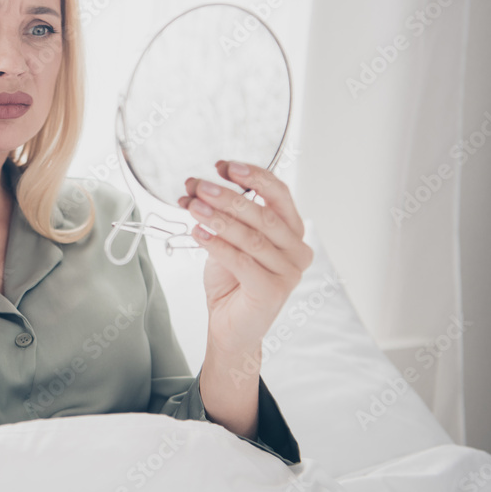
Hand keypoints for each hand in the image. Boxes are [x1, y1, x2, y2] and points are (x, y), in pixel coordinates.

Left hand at [177, 160, 313, 357]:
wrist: (230, 325)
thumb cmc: (232, 279)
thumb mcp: (229, 239)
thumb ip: (223, 215)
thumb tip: (196, 187)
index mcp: (292, 231)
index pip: (280, 194)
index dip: (253, 177)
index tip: (224, 166)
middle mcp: (297, 250)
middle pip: (264, 215)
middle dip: (228, 197)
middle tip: (199, 185)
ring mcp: (289, 273)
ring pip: (252, 238)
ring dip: (219, 219)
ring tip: (192, 207)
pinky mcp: (272, 292)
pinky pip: (243, 262)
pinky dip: (218, 245)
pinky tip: (198, 234)